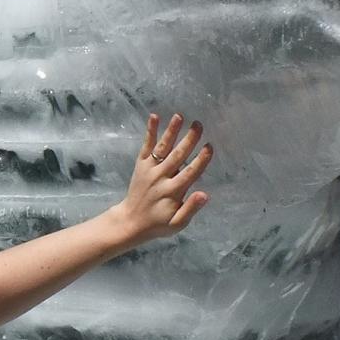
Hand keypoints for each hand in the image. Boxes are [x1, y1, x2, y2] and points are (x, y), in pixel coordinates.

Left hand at [115, 113, 212, 243]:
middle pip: (177, 156)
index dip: (201, 160)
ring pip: (162, 148)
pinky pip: (146, 146)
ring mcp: (149, 170)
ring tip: (179, 116)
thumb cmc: (159, 223)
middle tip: (198, 124)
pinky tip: (154, 116)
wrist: (130, 221)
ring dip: (171, 131)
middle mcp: (161, 177)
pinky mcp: (140, 165)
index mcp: (172, 191)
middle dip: (188, 140)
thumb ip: (191, 208)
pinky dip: (150, 132)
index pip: (190, 173)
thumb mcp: (178, 223)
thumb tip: (205, 194)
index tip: (209, 147)